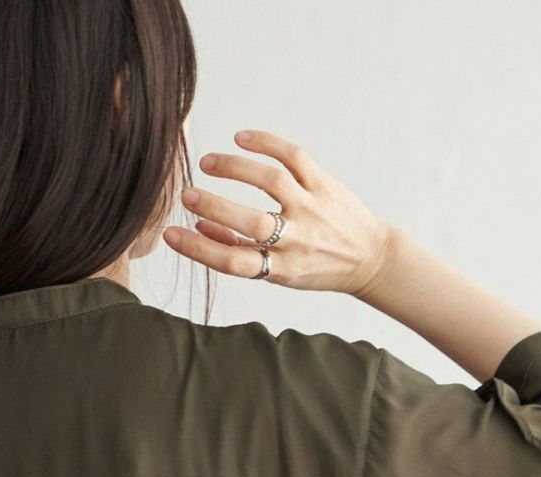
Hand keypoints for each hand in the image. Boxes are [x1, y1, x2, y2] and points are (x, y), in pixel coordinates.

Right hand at [163, 129, 395, 296]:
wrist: (369, 258)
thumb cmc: (316, 267)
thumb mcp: (279, 274)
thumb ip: (240, 252)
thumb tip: (199, 230)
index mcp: (282, 269)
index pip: (234, 263)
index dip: (199, 249)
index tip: (170, 235)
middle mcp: (298, 240)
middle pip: (252, 223)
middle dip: (215, 207)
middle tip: (186, 195)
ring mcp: (312, 208)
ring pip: (272, 182)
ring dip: (236, 168)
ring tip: (208, 163)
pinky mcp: (324, 184)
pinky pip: (294, 156)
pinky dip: (266, 143)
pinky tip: (241, 138)